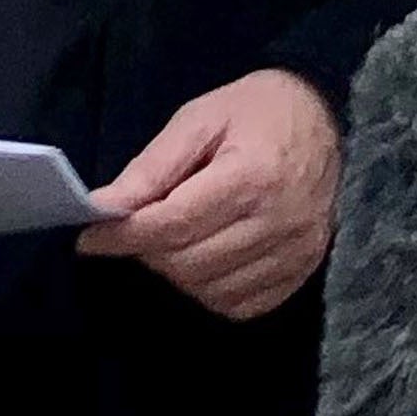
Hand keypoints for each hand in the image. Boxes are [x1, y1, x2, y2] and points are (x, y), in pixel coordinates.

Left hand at [76, 69, 340, 320]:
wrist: (326, 116)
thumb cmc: (256, 110)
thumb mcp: (198, 119)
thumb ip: (152, 167)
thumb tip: (104, 207)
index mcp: (252, 176)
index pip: (174, 224)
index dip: (125, 236)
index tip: (90, 238)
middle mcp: (279, 222)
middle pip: (189, 263)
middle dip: (149, 251)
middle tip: (136, 229)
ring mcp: (297, 252)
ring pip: (210, 290)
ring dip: (178, 272)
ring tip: (174, 238)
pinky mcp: (304, 269)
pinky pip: (242, 305)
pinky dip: (211, 289)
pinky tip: (206, 258)